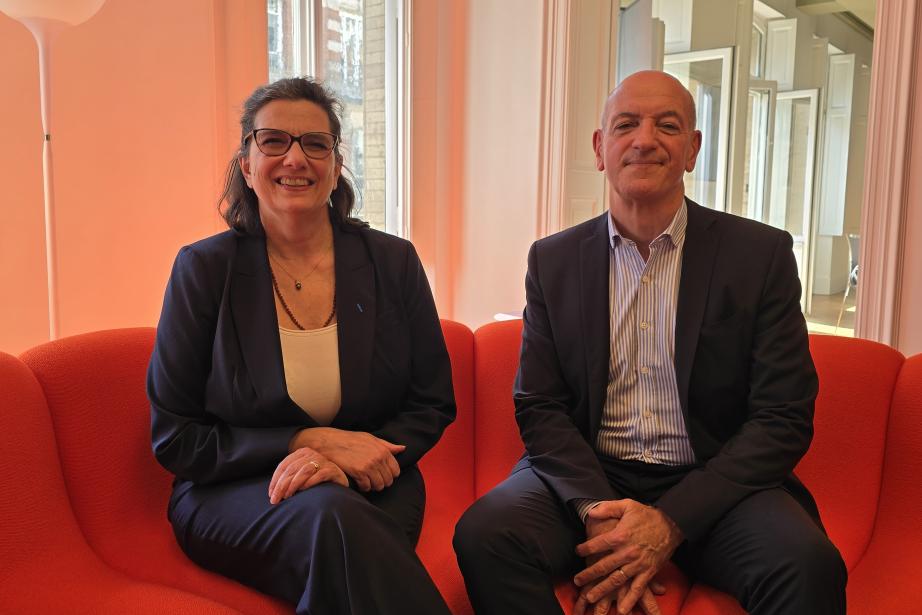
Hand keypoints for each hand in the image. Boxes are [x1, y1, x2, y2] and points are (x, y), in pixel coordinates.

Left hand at [268, 447, 347, 503]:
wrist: (339, 480)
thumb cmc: (316, 479)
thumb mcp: (301, 473)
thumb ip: (290, 476)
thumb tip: (273, 491)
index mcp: (301, 453)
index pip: (284, 466)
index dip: (275, 481)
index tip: (271, 494)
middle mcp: (312, 454)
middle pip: (292, 469)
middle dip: (281, 485)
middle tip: (276, 500)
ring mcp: (323, 461)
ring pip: (304, 471)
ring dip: (293, 484)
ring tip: (288, 496)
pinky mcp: (332, 470)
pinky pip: (318, 475)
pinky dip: (309, 482)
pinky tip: (303, 490)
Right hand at [290, 427, 404, 491]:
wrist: (330, 442)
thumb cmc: (350, 439)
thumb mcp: (370, 438)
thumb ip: (387, 445)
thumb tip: (402, 448)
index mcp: (383, 450)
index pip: (396, 471)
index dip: (389, 475)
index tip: (381, 474)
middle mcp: (378, 458)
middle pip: (388, 480)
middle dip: (381, 482)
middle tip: (372, 480)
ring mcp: (369, 466)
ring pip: (379, 486)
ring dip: (373, 486)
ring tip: (366, 481)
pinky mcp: (359, 472)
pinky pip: (367, 487)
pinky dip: (363, 487)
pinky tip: (359, 482)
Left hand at [574, 499, 681, 613]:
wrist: (671, 524)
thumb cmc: (647, 515)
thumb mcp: (626, 505)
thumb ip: (607, 508)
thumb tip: (590, 513)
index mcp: (620, 535)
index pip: (597, 544)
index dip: (584, 548)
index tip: (577, 551)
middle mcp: (627, 552)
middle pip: (603, 566)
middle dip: (588, 574)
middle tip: (577, 581)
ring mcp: (638, 564)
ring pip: (616, 580)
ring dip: (603, 589)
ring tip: (590, 597)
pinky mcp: (648, 572)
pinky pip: (638, 588)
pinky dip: (630, 600)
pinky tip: (622, 610)